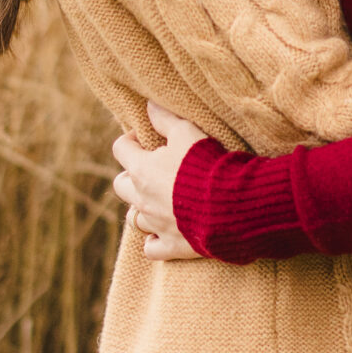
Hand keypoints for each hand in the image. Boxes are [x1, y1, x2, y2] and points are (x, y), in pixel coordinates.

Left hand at [112, 102, 207, 260]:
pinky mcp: (171, 246)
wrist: (231, 206)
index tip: (146, 138)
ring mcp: (155, 225)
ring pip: (132, 219)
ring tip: (159, 201)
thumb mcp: (187, 132)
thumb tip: (148, 105)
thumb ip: (165, 118)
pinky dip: (154, 240)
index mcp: (142, 169)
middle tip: (153, 169)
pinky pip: (150, 248)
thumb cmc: (207, 165)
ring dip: (141, 208)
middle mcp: (142, 199)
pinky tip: (165, 231)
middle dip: (132, 176)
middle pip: (121, 185)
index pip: (120, 148)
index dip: (131, 140)